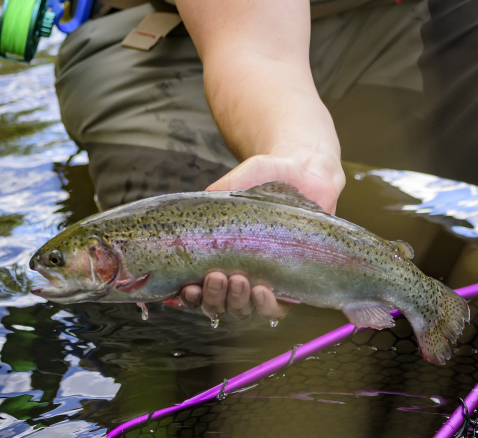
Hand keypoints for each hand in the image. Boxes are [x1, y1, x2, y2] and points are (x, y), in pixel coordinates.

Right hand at [180, 149, 344, 321]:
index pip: (197, 290)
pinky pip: (278, 308)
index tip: (188, 286)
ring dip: (236, 302)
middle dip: (213, 298)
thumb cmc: (260, 177)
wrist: (300, 168)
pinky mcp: (293, 281)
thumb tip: (177, 225)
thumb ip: (203, 203)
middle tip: (216, 277)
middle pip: (218, 305)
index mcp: (219, 256)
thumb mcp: (226, 187)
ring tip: (238, 280)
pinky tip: (262, 291)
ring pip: (244, 310)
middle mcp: (239, 272)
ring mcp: (265, 278)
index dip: (189, 297)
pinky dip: (267, 307)